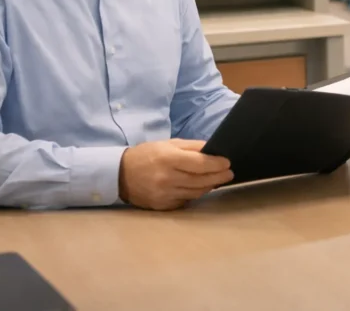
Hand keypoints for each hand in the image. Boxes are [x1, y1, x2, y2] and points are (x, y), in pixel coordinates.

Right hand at [118, 139, 232, 210]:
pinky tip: (201, 187)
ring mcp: (165, 194)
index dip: (216, 164)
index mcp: (168, 159)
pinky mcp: (163, 206)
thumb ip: (192, 146)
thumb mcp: (168, 144)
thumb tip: (213, 150)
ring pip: (196, 192)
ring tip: (218, 179)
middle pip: (201, 180)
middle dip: (218, 176)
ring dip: (210, 186)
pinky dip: (195, 194)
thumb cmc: (147, 155)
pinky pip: (186, 200)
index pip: (200, 163)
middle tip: (229, 173)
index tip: (228, 162)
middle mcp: (167, 178)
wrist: (121, 175)